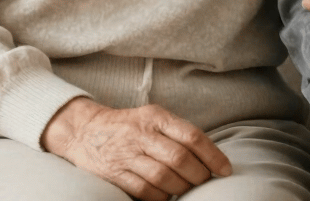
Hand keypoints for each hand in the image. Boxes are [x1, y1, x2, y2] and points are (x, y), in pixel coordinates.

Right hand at [41, 97, 231, 200]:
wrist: (84, 130)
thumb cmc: (129, 125)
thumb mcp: (153, 117)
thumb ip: (176, 131)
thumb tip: (208, 155)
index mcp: (156, 116)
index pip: (191, 135)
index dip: (213, 155)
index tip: (225, 169)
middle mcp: (142, 133)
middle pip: (179, 158)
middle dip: (198, 175)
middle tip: (205, 181)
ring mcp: (127, 154)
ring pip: (163, 176)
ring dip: (181, 187)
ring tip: (187, 188)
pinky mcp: (114, 173)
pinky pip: (144, 190)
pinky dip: (160, 196)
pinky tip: (167, 194)